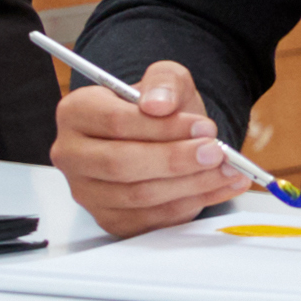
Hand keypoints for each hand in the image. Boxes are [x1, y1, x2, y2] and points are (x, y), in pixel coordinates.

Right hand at [51, 59, 251, 237]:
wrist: (161, 135)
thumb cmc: (157, 108)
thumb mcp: (165, 80)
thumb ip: (164, 82)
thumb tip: (158, 103)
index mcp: (77, 113)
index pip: (115, 123)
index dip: (163, 128)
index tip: (203, 127)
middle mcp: (73, 155)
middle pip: (121, 165)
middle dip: (176, 160)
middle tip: (216, 152)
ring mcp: (88, 193)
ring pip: (139, 196)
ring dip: (191, 185)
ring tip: (227, 169)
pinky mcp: (111, 220)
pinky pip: (152, 219)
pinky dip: (192, 204)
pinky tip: (218, 186)